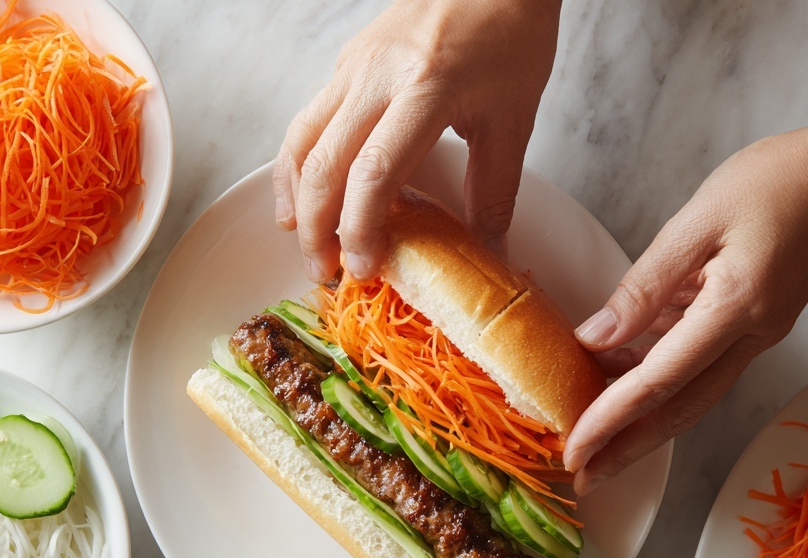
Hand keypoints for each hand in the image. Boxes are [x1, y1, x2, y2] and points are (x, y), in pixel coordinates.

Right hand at [273, 0, 561, 282]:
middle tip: (324, 272)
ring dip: (294, 198)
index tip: (362, 268)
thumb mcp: (513, 119)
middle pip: (324, 162)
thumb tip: (488, 254)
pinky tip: (299, 196)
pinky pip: (307, 119)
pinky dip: (296, 165)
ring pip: (302, 139)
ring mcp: (354, 65)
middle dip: (316, 227)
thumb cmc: (511, 35)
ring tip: (301, 242)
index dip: (359, 228)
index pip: (374, 171)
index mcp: (425, 88)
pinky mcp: (346, 61)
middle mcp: (377, 74)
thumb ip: (495, 192)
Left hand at [563, 105, 807, 493]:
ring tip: (593, 441)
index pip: (658, 382)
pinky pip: (699, 367)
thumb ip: (644, 286)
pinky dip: (658, 380)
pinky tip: (620, 376)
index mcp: (733, 310)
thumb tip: (595, 337)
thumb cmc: (778, 181)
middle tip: (583, 477)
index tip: (574, 448)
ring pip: (689, 396)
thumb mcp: (698, 219)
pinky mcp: (752, 327)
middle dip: (626, 450)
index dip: (610, 418)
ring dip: (640, 424)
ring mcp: (754, 338)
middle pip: (678, 412)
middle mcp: (749, 338)